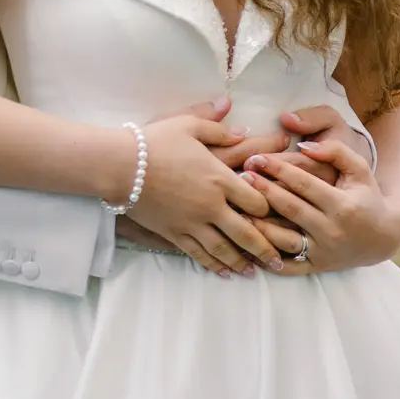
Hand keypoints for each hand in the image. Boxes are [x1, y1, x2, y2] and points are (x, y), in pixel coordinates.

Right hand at [126, 110, 286, 278]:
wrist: (120, 166)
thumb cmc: (155, 142)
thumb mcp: (188, 125)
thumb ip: (218, 127)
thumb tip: (243, 127)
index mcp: (219, 178)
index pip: (256, 200)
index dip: (269, 208)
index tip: (274, 213)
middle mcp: (211, 205)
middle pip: (247, 233)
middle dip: (265, 249)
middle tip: (279, 261)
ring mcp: (192, 223)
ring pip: (224, 250)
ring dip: (242, 263)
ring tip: (255, 272)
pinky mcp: (174, 233)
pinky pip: (198, 254)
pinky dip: (213, 265)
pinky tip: (223, 273)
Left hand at [240, 136, 399, 272]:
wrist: (382, 238)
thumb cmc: (366, 196)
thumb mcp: (359, 169)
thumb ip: (335, 152)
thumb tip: (303, 146)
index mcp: (342, 205)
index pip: (304, 184)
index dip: (279, 169)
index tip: (256, 158)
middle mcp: (332, 231)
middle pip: (290, 209)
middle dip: (263, 191)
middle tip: (239, 176)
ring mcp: (322, 252)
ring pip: (283, 239)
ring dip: (257, 224)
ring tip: (236, 207)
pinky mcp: (316, 267)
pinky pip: (286, 266)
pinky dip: (264, 257)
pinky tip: (245, 242)